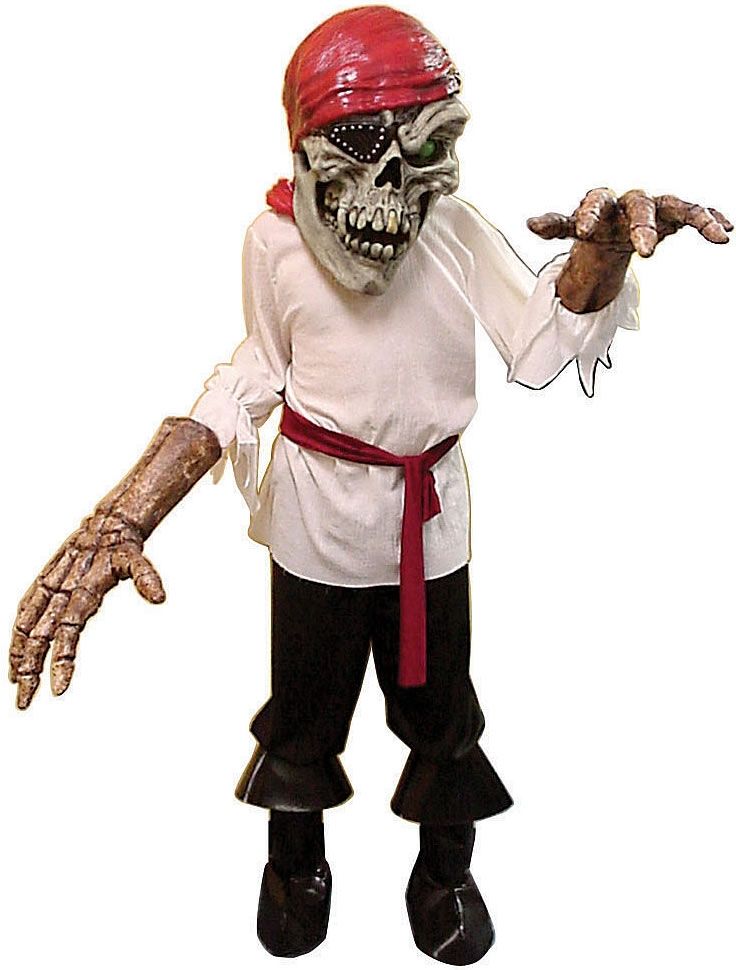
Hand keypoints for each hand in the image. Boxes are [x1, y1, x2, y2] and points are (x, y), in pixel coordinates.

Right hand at [9, 512, 164, 708]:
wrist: (106, 524)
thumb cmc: (122, 547)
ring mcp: (48, 587)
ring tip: (17, 684)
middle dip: (31, 670)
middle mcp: (60, 590)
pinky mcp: (42, 584)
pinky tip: (15, 658)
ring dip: (19, 657)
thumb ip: (146, 577)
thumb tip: (161, 598)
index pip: (67, 631)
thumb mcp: (136, 560)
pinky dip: (17, 636)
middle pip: (40, 637)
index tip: (59, 688)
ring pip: (26, 626)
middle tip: (26, 702)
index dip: (61, 660)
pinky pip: (24, 612)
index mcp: (81, 589)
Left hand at [526, 189, 731, 312]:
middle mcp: (631, 202)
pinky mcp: (675, 216)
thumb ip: (554, 226)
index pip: (595, 201)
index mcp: (602, 203)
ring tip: (716, 235)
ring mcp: (656, 207)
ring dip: (696, 219)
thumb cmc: (595, 226)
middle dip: (643, 227)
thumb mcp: (573, 229)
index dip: (589, 214)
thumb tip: (530, 224)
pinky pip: (695, 214)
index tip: (583, 230)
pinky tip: (725, 231)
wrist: (616, 228)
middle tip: (646, 250)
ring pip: (677, 207)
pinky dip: (710, 220)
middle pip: (639, 207)